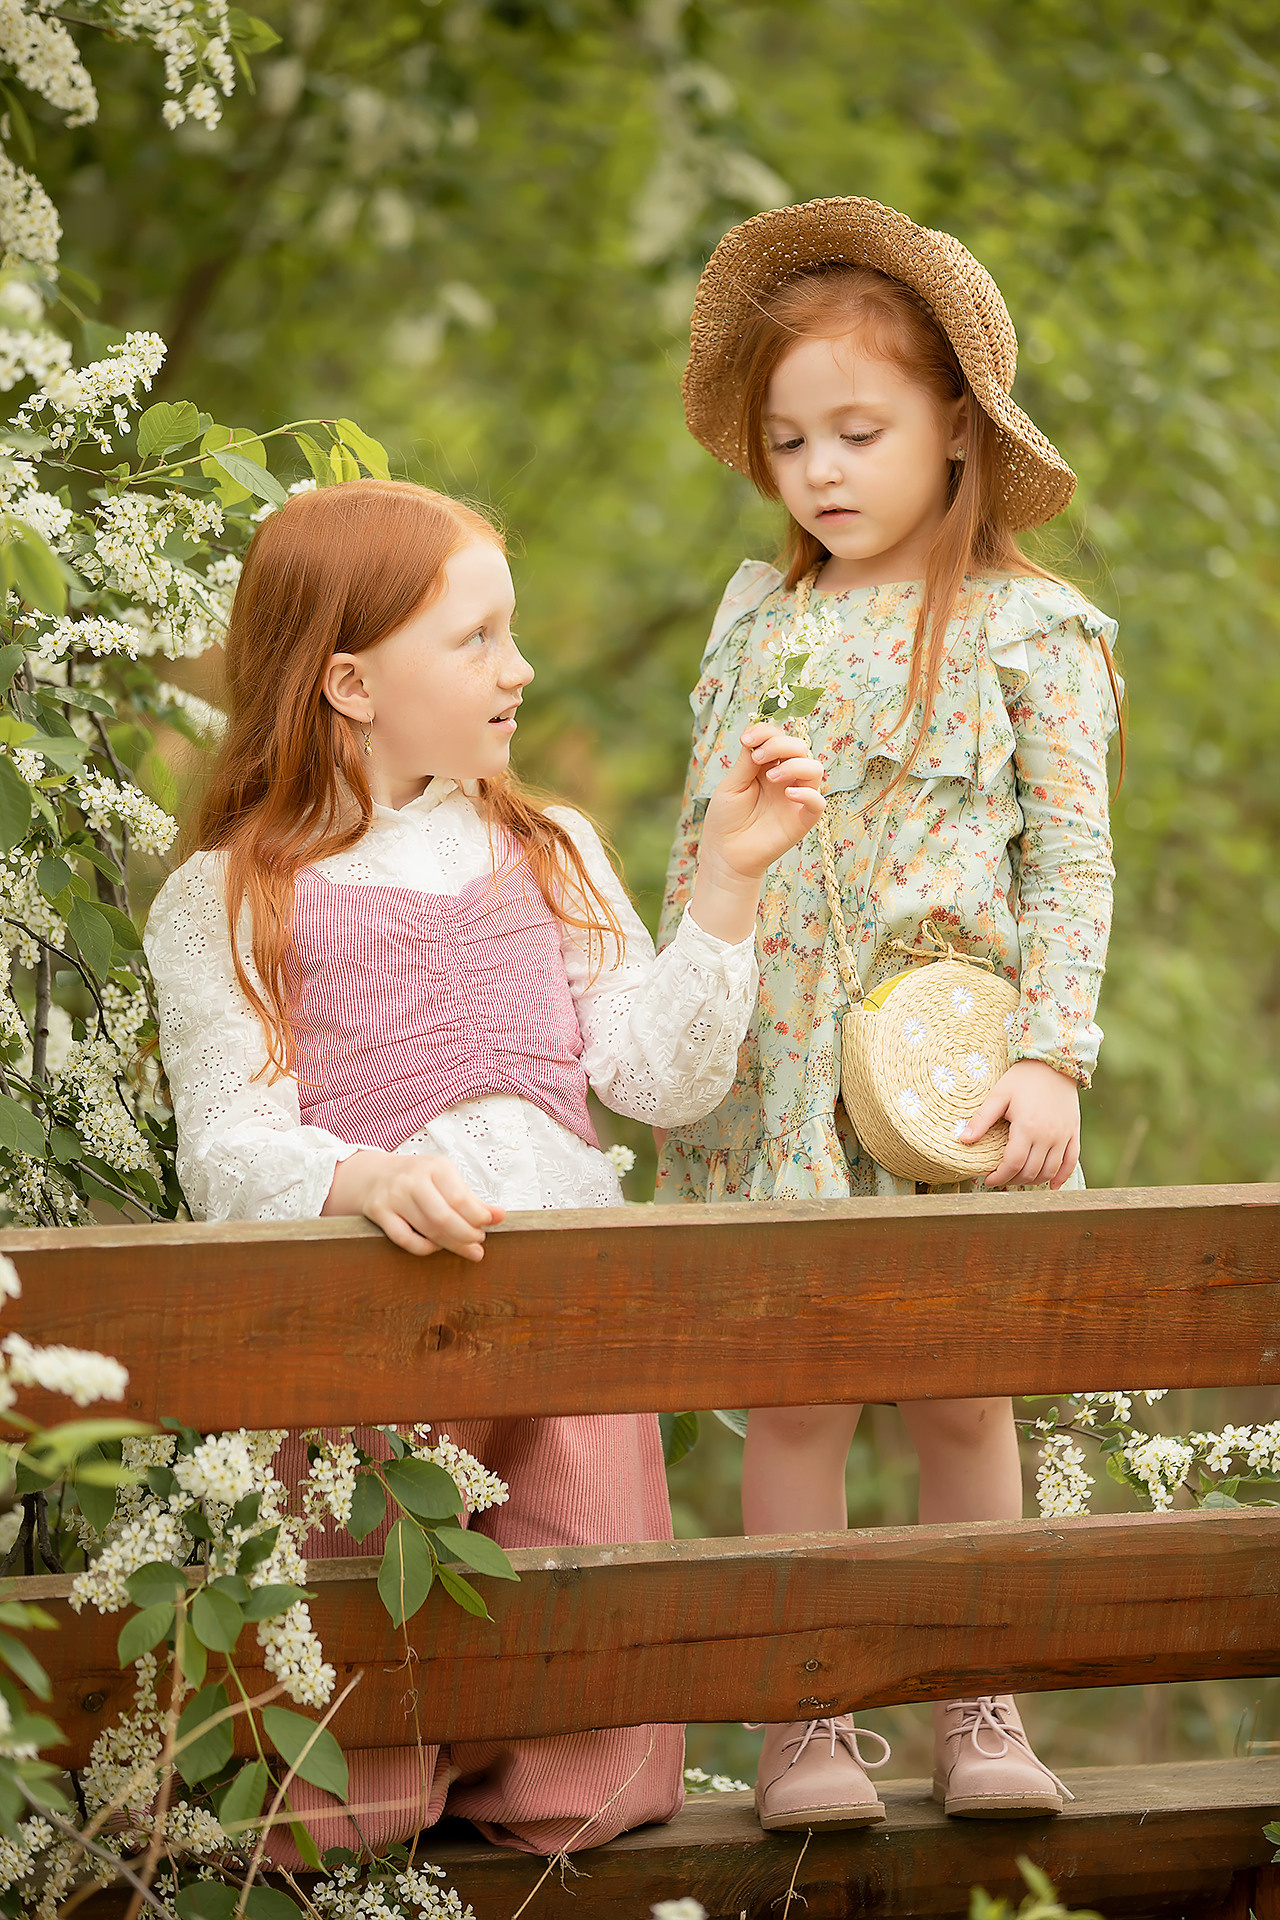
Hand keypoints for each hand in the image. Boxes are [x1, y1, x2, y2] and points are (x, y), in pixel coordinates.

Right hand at [323, 1149, 504, 1257]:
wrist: (374, 1174)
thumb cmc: (417, 1178)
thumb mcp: (445, 1179)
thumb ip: (472, 1199)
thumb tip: (499, 1216)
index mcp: (436, 1167)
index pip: (461, 1198)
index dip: (478, 1217)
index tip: (488, 1225)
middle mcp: (412, 1179)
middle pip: (444, 1217)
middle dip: (466, 1235)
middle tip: (479, 1243)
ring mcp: (393, 1196)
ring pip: (427, 1230)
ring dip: (451, 1244)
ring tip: (467, 1248)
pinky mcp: (379, 1212)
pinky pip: (405, 1239)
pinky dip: (425, 1248)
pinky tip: (436, 1246)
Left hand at [689, 723, 823, 943]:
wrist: (725, 854)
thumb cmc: (726, 819)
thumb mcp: (732, 785)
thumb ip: (747, 762)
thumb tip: (758, 739)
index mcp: (768, 767)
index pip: (778, 737)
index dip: (766, 732)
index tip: (746, 740)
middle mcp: (786, 778)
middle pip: (799, 747)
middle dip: (780, 745)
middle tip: (757, 757)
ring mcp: (796, 797)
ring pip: (814, 768)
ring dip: (795, 765)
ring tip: (771, 777)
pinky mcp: (802, 819)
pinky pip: (818, 802)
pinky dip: (808, 793)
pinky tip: (788, 793)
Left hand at [960, 1059, 1080, 1189]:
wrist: (1054, 1062)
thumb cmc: (1023, 1078)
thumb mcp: (999, 1095)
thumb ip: (982, 1119)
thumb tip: (962, 1139)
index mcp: (1027, 1127)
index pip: (1012, 1164)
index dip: (999, 1177)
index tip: (988, 1179)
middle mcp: (1048, 1136)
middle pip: (1030, 1171)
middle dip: (1012, 1180)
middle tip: (1000, 1178)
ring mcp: (1063, 1136)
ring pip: (1050, 1171)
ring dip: (1033, 1181)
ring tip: (1018, 1178)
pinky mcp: (1074, 1132)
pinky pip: (1071, 1162)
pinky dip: (1062, 1177)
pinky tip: (1052, 1186)